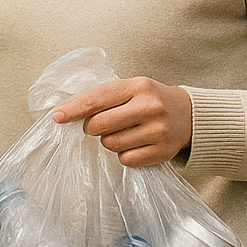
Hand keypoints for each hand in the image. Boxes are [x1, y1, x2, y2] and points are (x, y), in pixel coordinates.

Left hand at [51, 77, 192, 166]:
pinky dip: (123, 154)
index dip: (73, 109)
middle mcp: (149, 107)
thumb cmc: (149, 99)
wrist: (189, 114)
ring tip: (123, 132)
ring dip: (108, 141)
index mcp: (137, 86)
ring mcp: (158, 130)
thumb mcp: (131, 88)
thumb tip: (65, 111)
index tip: (57, 117)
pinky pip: (126, 159)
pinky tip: (134, 144)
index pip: (96, 99)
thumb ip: (103, 97)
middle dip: (91, 128)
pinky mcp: (162, 151)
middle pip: (100, 125)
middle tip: (97, 126)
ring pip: (111, 144)